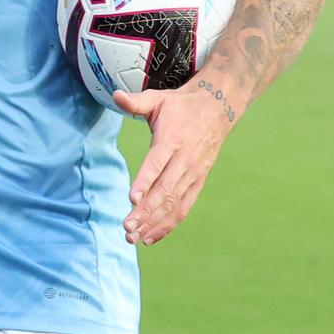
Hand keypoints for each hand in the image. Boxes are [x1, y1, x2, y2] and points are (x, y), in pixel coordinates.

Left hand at [113, 79, 238, 245]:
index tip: (132, 199)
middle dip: (146, 211)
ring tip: (135, 238)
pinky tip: (151, 237)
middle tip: (127, 228)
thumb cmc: (181, 105)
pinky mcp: (198, 181)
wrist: (218, 108)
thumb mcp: (158, 99)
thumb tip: (115, 95)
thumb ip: (136, 101)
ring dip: (155, 222)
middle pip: (164, 190)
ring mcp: (193, 173)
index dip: (145, 182)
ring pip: (174, 203)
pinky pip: (184, 207)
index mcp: (172, 140)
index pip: (157, 164)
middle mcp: (184, 160)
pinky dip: (169, 223)